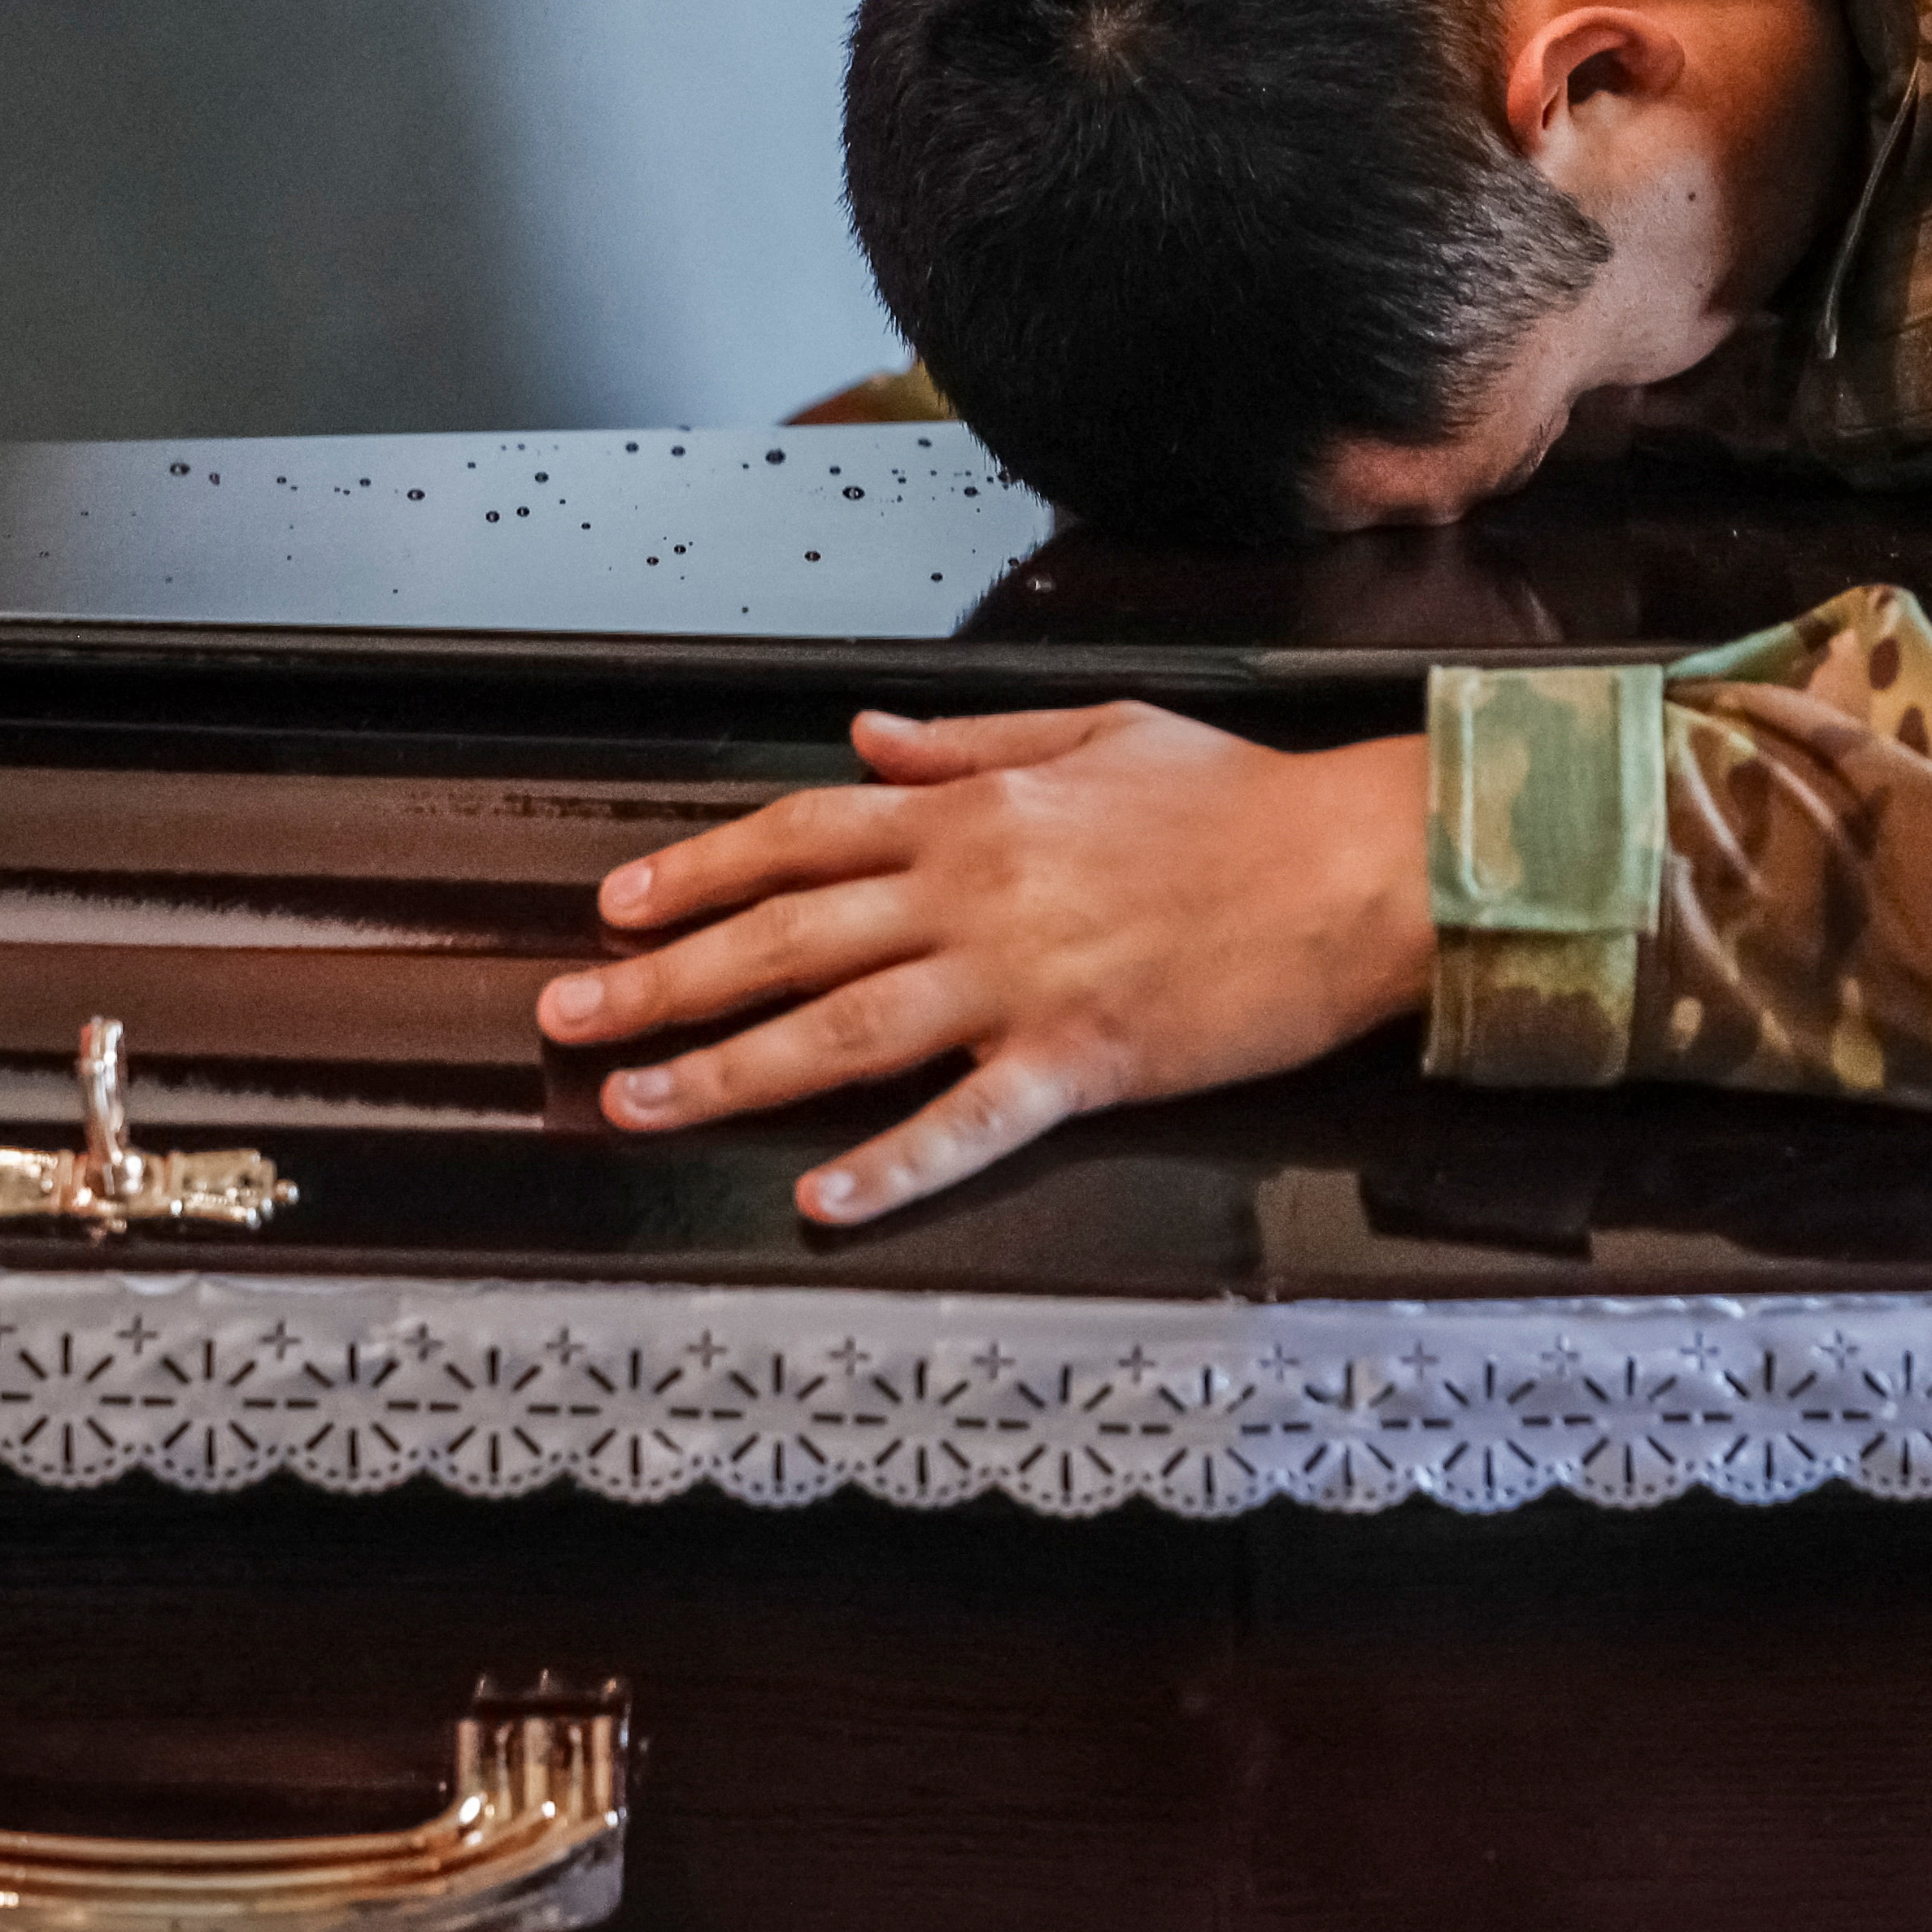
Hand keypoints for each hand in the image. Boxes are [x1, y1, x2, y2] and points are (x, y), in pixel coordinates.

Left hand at [534, 704, 1431, 1224]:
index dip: (700, 871)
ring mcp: (1024, 979)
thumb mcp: (1099, 732)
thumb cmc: (1246, 803)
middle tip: (572, 1015)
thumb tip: (865, 737)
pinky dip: (892, 1163)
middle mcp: (977, 890)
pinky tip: (822, 1199)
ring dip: (729, 1070)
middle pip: (787, 934)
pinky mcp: (1084, 1057)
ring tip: (639, 1101)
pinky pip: (968, 1119)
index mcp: (977, 811)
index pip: (801, 835)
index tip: (621, 906)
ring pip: (842, 1027)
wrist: (1360, 864)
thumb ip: (969, 740)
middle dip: (665, 978)